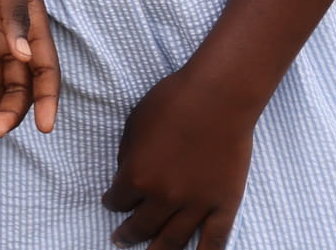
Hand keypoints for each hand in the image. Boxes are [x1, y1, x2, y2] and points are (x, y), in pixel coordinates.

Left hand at [103, 68, 257, 247]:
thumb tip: (127, 174)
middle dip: (128, 235)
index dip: (113, 202)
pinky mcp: (224, 205)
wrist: (217, 99)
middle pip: (142, 227)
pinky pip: (215, 240)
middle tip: (120, 240)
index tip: (112, 203)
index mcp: (137, 176)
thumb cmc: (171, 102)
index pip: (118, 200)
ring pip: (174, 240)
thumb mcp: (134, 125)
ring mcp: (196, 205)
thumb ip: (128, 156)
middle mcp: (164, 197)